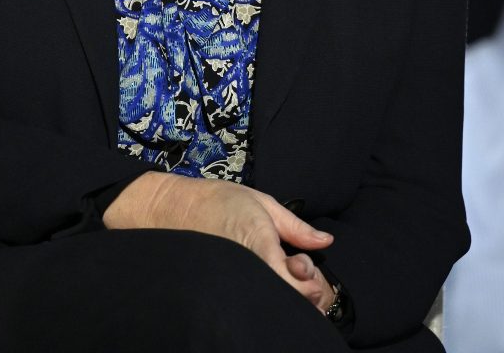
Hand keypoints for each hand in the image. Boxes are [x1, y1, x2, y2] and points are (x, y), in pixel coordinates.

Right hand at [103, 172, 333, 307]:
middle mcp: (248, 264)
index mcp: (260, 241)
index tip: (303, 264)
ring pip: (272, 301)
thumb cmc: (221, 201)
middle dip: (301, 291)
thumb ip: (296, 227)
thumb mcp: (263, 203)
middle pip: (288, 298)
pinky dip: (265, 294)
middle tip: (295, 270)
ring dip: (284, 293)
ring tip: (279, 273)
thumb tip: (326, 242)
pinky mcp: (224, 285)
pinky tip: (264, 279)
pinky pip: (253, 298)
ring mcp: (235, 277)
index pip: (297, 280)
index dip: (310, 280)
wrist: (177, 208)